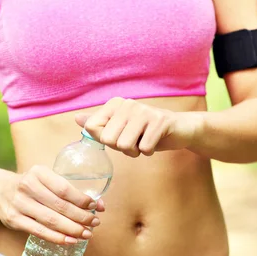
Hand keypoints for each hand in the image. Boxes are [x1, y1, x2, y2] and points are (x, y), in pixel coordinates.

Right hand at [0, 165, 104, 244]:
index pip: (64, 188)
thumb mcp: (44, 178)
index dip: (82, 200)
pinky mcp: (14, 220)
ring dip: (73, 229)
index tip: (97, 206)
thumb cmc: (31, 185)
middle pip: (60, 206)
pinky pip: (39, 231)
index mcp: (38, 172)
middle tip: (95, 222)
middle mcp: (27, 186)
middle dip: (81, 216)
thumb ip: (66, 189)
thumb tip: (98, 205)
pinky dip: (57, 237)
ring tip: (87, 234)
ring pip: (51, 220)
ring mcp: (19, 204)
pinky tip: (70, 240)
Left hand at [75, 97, 202, 157]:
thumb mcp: (120, 128)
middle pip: (108, 140)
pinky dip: (149, 151)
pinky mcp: (159, 121)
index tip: (121, 134)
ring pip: (125, 145)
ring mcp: (144, 111)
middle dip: (122, 148)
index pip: (93, 129)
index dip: (107, 140)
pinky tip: (155, 141)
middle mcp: (128, 103)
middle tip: (135, 140)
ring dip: (135, 151)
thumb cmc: (146, 130)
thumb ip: (98, 124)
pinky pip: (144, 148)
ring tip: (144, 140)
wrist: (180, 129)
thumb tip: (76, 119)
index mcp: (115, 104)